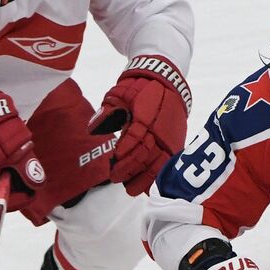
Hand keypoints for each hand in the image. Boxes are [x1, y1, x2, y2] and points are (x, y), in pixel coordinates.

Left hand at [89, 55, 190, 195]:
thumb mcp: (120, 93)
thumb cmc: (140, 87)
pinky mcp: (175, 143)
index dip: (125, 149)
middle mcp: (159, 129)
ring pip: (158, 163)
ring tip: (130, 189)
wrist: (167, 79)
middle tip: (115, 178)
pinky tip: (149, 187)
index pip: (135, 137)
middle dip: (129, 168)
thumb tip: (93, 127)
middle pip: (145, 154)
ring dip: (143, 178)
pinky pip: (168, 164)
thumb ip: (108, 110)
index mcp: (145, 115)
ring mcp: (169, 137)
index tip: (114, 158)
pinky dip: (158, 177)